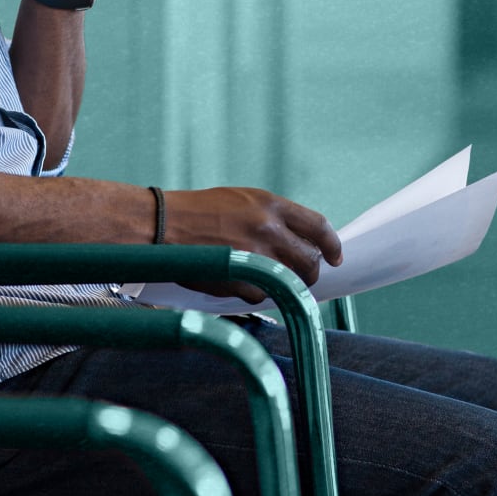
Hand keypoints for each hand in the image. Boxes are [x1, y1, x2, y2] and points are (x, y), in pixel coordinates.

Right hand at [164, 187, 343, 302]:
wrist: (162, 223)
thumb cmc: (198, 211)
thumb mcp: (241, 200)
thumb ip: (271, 218)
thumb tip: (298, 242)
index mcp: (269, 204)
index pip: (318, 226)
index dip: (332, 245)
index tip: (335, 257)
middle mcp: (267, 227)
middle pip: (310, 260)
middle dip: (311, 272)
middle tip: (303, 277)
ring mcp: (254, 254)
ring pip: (289, 281)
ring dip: (282, 284)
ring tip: (263, 278)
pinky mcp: (238, 278)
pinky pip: (261, 294)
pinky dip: (254, 292)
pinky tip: (238, 281)